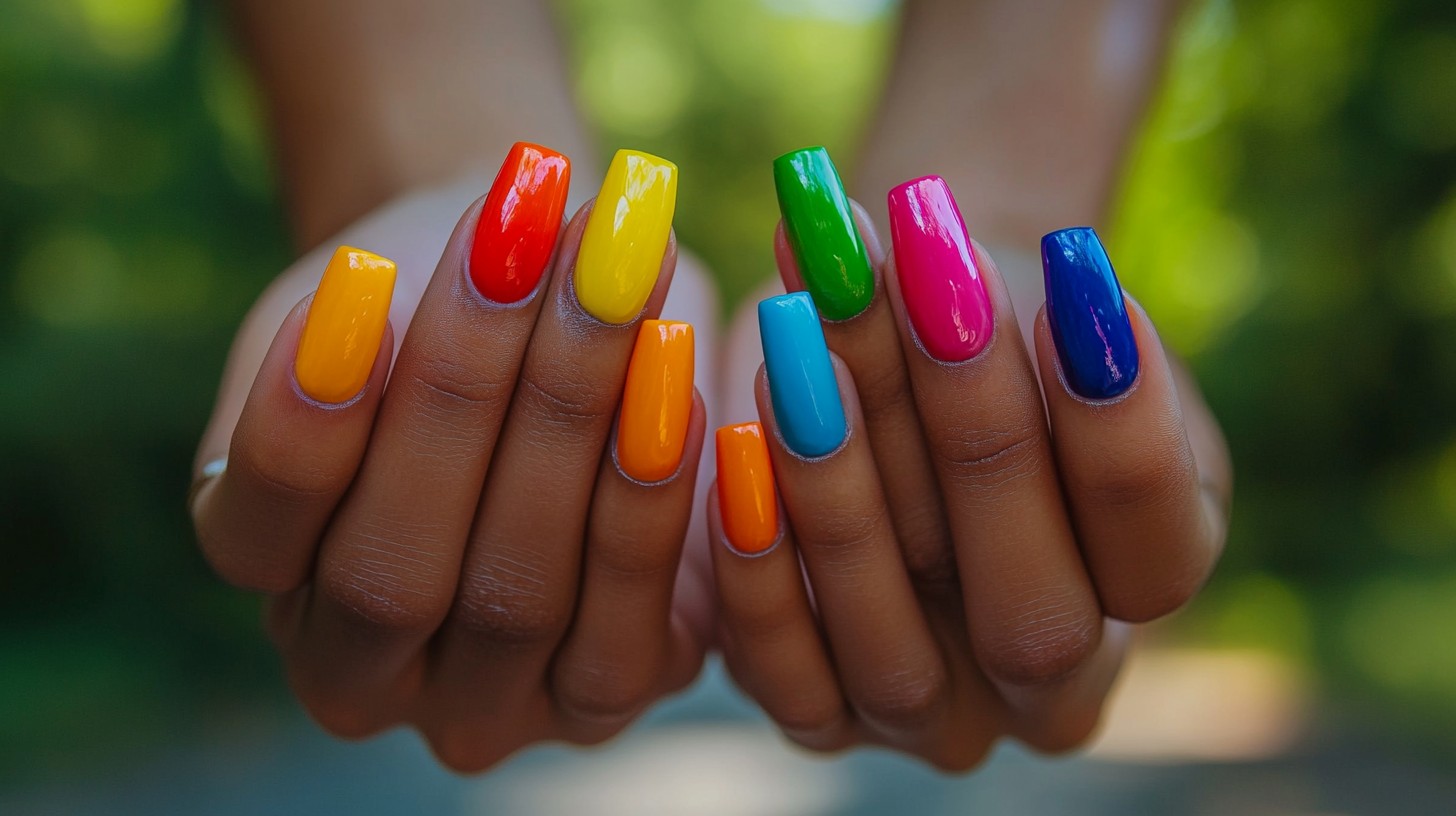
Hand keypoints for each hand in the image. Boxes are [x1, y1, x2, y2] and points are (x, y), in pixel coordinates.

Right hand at [190, 147, 716, 771]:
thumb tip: (391, 297)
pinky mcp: (603, 694)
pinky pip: (628, 621)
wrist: (544, 340)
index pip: (261, 523)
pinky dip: (650, 498)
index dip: (309, 416)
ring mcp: (481, 709)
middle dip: (462, 396)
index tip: (361, 276)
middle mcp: (356, 676)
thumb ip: (363, 324)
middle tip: (519, 248)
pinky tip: (676, 375)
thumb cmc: (434, 310)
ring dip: (571, 424)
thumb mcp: (376, 303)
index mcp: (267, 579)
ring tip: (615, 279)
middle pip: (391, 575)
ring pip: (515, 596)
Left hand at [710, 157, 1230, 769]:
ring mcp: (932, 717)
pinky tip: (736, 438)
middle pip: (1031, 619)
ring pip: (895, 652)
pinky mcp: (818, 713)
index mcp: (1139, 590)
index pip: (1155, 550)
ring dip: (843, 494)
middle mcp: (1048, 688)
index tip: (1075, 276)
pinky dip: (755, 562)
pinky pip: (783, 669)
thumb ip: (1054, 323)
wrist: (885, 363)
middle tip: (931, 298)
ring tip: (803, 337)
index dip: (1119, 431)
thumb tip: (1021, 279)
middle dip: (979, 445)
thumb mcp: (1041, 319)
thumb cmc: (984, 324)